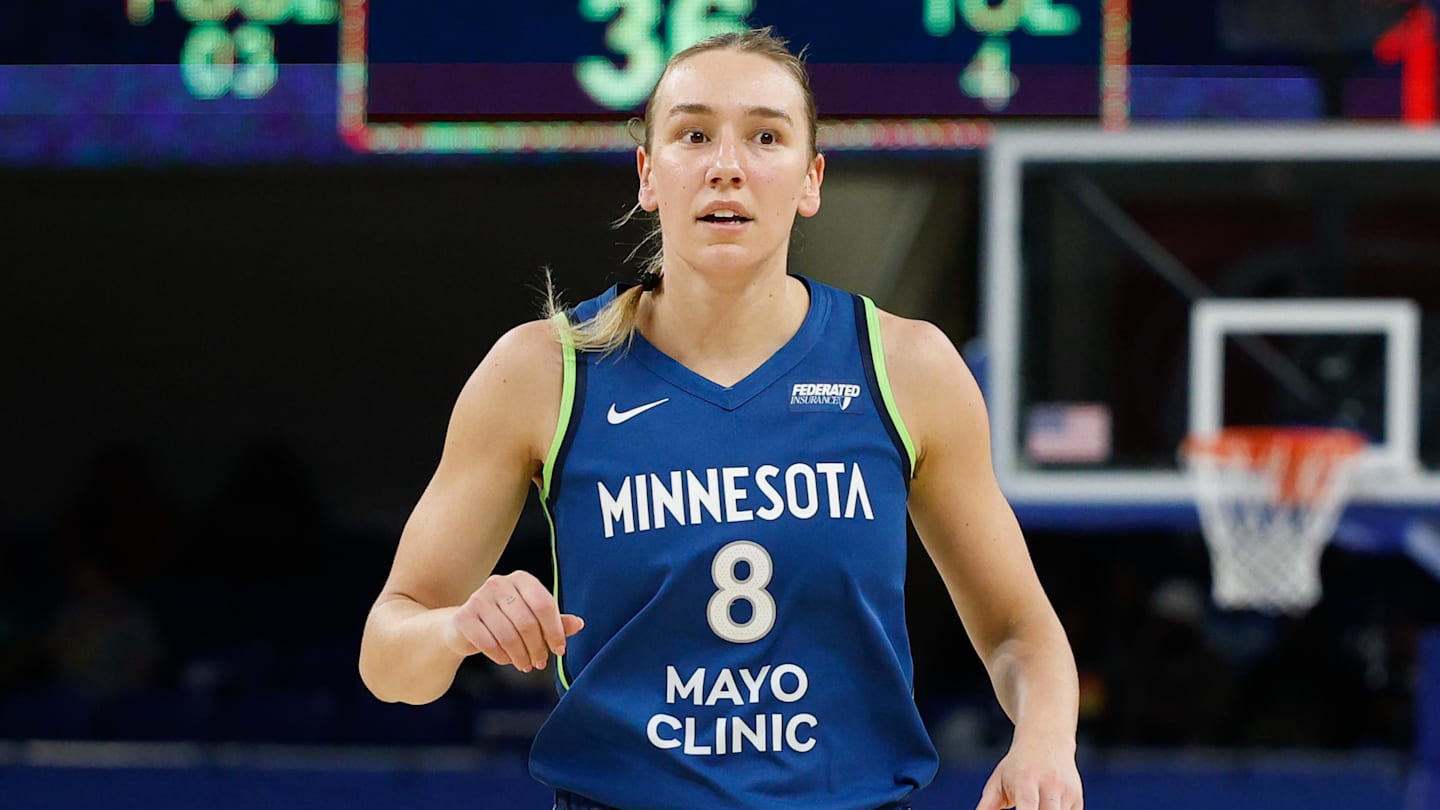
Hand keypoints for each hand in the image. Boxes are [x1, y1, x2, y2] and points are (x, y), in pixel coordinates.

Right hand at [443, 571, 584, 671]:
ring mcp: (478, 599)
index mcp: (521, 579)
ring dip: (521, 656)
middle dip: (538, 647)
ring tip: (526, 665)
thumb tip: (580, 624)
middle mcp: (499, 583)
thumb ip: (555, 621)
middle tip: (540, 662)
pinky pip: (489, 644)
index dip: (555, 631)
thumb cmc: (505, 620)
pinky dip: (502, 657)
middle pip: (527, 622)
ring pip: (508, 635)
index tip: (559, 650)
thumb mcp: (532, 618)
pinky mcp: (463, 617)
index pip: (544, 604)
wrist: (463, 627)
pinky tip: (507, 660)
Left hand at [975, 735, 1082, 809]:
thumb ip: (987, 806)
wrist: (1046, 740)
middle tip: (1023, 808)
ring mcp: (1067, 793)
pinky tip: (1046, 805)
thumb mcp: (998, 782)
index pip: (1028, 807)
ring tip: (1034, 803)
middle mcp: (1050, 786)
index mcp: (1026, 782)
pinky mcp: (1078, 800)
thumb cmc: (1017, 766)